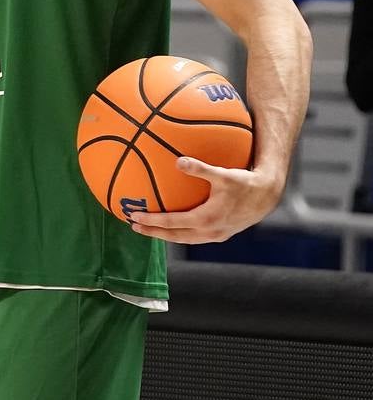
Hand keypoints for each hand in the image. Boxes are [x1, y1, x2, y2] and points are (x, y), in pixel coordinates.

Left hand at [127, 156, 285, 243]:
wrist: (267, 196)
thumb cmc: (245, 182)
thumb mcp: (223, 174)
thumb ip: (200, 168)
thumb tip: (178, 161)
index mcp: (206, 219)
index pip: (171, 222)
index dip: (151, 220)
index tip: (133, 216)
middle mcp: (209, 231)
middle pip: (174, 236)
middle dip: (152, 232)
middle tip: (132, 225)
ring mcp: (215, 235)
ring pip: (184, 239)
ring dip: (164, 234)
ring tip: (147, 228)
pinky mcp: (220, 234)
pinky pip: (194, 236)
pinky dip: (179, 232)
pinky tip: (172, 223)